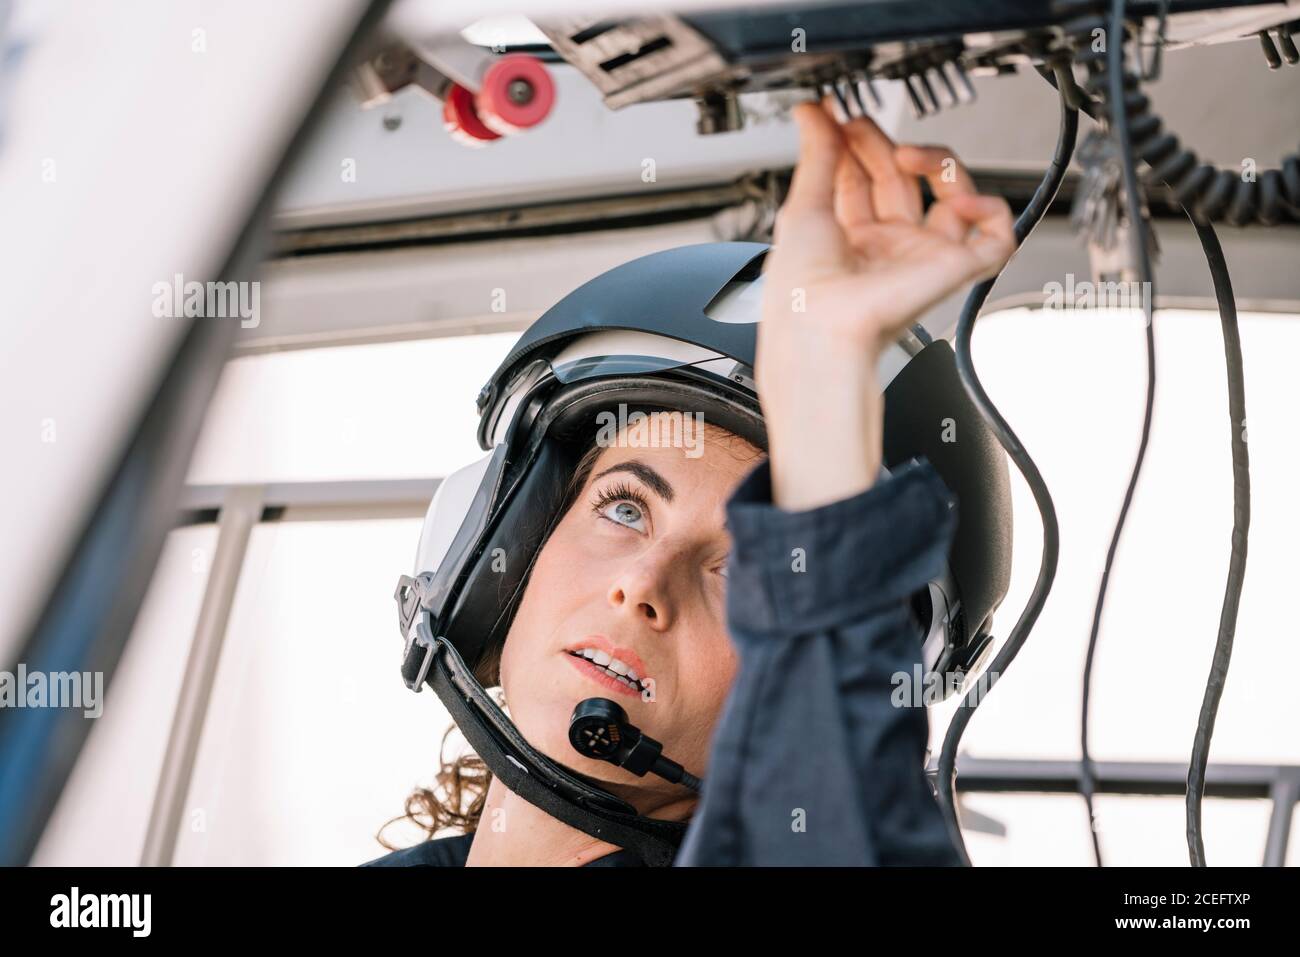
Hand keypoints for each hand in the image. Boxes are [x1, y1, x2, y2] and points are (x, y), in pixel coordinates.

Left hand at [757, 98, 1014, 510]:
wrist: (821, 326)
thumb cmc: (802, 289)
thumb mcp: (802, 206)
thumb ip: (816, 155)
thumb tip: (812, 114)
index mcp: (849, 239)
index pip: (864, 178)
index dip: (857, 144)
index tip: (840, 116)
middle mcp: (888, 247)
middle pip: (903, 179)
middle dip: (885, 144)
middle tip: (861, 123)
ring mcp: (923, 256)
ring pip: (953, 194)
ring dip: (936, 162)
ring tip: (906, 152)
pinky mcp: (955, 268)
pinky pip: (997, 234)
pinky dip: (990, 208)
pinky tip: (959, 196)